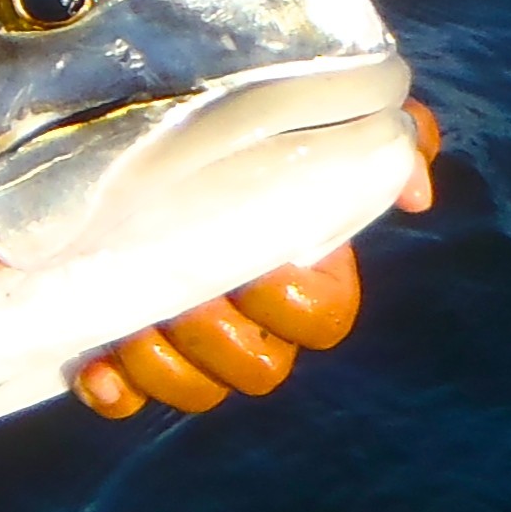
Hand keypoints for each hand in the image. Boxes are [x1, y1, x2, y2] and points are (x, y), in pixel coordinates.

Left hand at [72, 98, 439, 417]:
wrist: (136, 118)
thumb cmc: (237, 129)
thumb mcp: (302, 115)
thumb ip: (384, 136)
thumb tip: (415, 192)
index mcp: (303, 275)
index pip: (320, 320)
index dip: (289, 303)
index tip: (256, 260)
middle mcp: (253, 319)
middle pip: (259, 369)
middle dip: (218, 337)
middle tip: (180, 292)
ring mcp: (190, 339)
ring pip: (196, 391)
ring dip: (164, 366)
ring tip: (127, 322)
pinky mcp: (124, 347)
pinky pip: (129, 396)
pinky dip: (115, 390)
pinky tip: (95, 368)